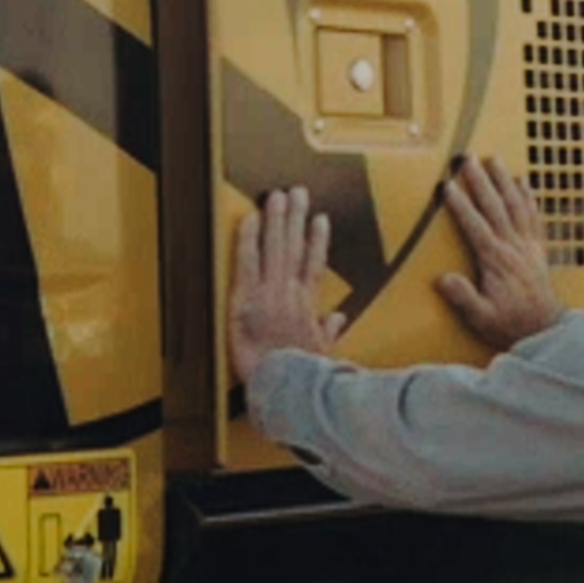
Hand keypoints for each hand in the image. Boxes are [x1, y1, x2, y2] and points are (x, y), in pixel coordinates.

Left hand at [229, 186, 350, 385]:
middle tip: (297, 192)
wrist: (284, 390)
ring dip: (276, 219)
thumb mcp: (322, 354)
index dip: (318, 240)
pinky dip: (248, 239)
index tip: (320, 220)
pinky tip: (249, 219)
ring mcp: (269, 294)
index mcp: (307, 306)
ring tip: (278, 195)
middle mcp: (290, 293)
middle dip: (296, 217)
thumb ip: (328, 331)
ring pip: (275, 247)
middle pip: (295, 246)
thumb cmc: (303, 378)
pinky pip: (247, 261)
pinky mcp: (246, 300)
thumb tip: (337, 318)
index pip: (315, 264)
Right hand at [437, 154, 565, 353]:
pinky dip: (528, 197)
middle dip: (480, 180)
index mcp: (495, 261)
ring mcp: (528, 246)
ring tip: (494, 159)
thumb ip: (462, 298)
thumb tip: (442, 279)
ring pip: (516, 205)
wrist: (545, 331)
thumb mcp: (480, 318)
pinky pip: (534, 216)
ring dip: (504, 181)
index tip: (446, 185)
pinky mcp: (538, 249)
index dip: (459, 204)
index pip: (474, 226)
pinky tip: (523, 183)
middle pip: (495, 206)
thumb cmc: (510, 325)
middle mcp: (513, 248)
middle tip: (468, 158)